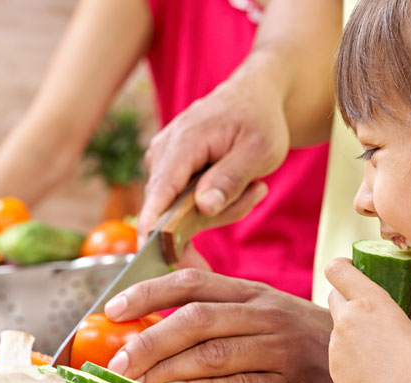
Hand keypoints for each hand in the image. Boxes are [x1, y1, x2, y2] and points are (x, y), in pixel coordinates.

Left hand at [103, 269, 352, 382]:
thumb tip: (167, 306)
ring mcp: (279, 347)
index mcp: (253, 292)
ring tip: (138, 382)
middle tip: (118, 361)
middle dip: (149, 339)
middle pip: (196, 318)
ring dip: (167, 368)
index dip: (149, 292)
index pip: (193, 282)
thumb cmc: (304, 335)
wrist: (363, 355)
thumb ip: (225, 305)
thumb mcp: (268, 309)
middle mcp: (265, 313)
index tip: (114, 308)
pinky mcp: (291, 381)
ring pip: (212, 353)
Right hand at [138, 66, 289, 242]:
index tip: (152, 257)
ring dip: (222, 208)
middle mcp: (163, 152)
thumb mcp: (258, 150)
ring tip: (253, 184)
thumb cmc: (258, 119)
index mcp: (183, 143)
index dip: (155, 229)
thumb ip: (230, 179)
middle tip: (256, 193)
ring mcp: (163, 162)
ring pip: (182, 210)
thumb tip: (202, 208)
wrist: (253, 97)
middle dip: (215, 216)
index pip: (161, 193)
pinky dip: (215, 203)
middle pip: (173, 209)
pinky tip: (239, 185)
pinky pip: (186, 203)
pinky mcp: (169, 172)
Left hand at [326, 258, 410, 382]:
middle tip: (371, 308)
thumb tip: (408, 305)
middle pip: (335, 292)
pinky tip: (372, 362)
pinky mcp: (333, 363)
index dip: (343, 266)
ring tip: (378, 343)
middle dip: (349, 295)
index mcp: (370, 302)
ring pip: (338, 321)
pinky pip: (339, 346)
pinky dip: (351, 348)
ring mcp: (337, 342)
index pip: (337, 268)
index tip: (354, 270)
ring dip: (352, 324)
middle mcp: (347, 318)